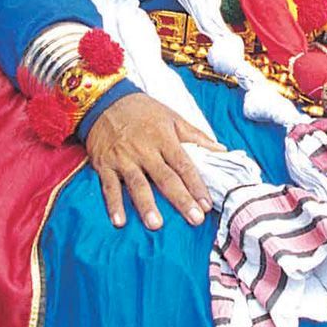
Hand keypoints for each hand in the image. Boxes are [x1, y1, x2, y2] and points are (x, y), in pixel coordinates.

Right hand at [84, 93, 222, 230]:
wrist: (104, 101)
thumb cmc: (143, 111)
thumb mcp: (172, 118)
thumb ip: (196, 137)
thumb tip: (222, 151)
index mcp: (164, 138)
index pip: (184, 165)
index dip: (196, 185)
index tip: (207, 204)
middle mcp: (144, 150)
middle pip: (165, 177)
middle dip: (181, 199)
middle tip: (195, 219)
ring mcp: (123, 158)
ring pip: (137, 184)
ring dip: (146, 205)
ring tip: (156, 225)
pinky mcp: (105, 165)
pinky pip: (109, 187)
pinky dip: (113, 205)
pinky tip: (119, 221)